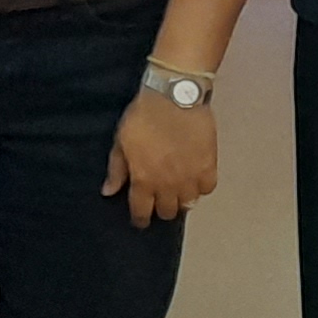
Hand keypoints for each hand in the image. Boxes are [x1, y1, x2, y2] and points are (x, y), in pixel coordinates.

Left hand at [106, 83, 220, 225]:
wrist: (174, 96)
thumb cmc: (143, 116)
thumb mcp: (121, 141)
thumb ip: (117, 170)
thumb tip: (108, 192)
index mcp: (143, 180)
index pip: (141, 211)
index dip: (140, 219)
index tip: (140, 220)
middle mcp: (167, 185)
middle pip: (167, 211)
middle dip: (160, 209)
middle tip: (158, 200)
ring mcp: (190, 178)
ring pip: (188, 204)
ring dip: (180, 200)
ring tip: (176, 191)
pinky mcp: (209, 167)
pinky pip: (207, 189)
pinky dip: (200, 188)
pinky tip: (194, 180)